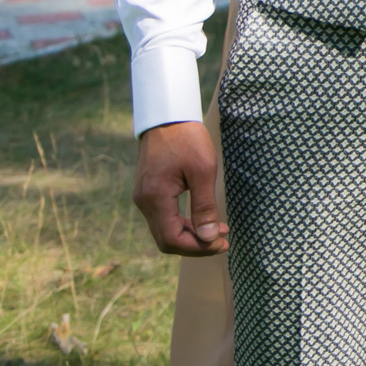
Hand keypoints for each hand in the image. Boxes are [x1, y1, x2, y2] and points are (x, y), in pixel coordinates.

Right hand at [134, 121, 227, 255]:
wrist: (167, 117)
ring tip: (217, 232)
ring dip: (190, 235)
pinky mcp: (148, 192)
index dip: (197, 248)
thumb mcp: (203, 171)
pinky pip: (163, 218)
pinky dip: (182, 224)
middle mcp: (144, 202)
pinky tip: (202, 220)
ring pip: (164, 231)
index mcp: (155, 197)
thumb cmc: (187, 139)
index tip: (221, 243)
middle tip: (222, 241)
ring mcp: (144, 198)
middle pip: (166, 239)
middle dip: (195, 245)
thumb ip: (204, 206)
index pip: (171, 239)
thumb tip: (208, 237)